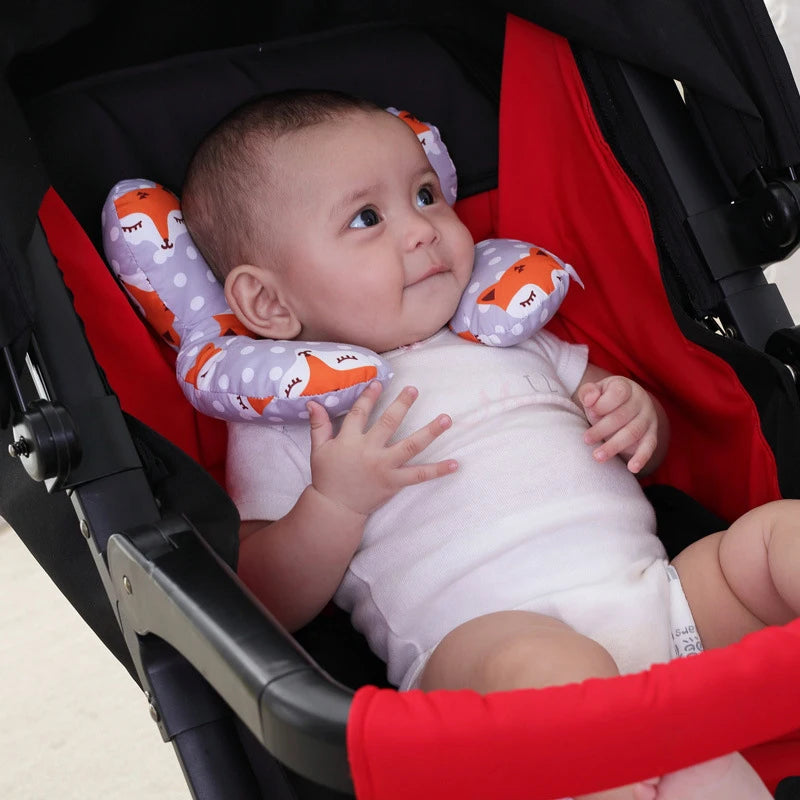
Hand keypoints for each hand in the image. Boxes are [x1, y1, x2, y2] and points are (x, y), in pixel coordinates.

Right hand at [307, 381, 457, 516]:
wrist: (335, 508)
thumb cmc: (327, 476)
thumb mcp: (318, 449)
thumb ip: (318, 425)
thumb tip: (313, 402)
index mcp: (350, 441)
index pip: (360, 413)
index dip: (369, 397)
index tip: (380, 382)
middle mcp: (369, 451)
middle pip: (389, 423)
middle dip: (402, 405)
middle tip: (414, 389)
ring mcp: (384, 467)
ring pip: (410, 446)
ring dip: (430, 432)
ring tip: (446, 419)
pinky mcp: (394, 483)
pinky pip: (419, 475)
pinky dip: (438, 470)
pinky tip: (456, 463)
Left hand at [576, 376, 659, 473]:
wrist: (625, 407)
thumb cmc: (604, 400)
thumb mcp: (594, 393)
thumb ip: (588, 392)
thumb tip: (590, 400)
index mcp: (626, 387)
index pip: (618, 393)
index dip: (602, 404)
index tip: (590, 412)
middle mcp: (641, 401)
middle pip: (623, 416)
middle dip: (602, 429)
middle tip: (586, 440)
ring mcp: (648, 418)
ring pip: (633, 432)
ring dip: (615, 446)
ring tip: (597, 456)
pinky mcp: (652, 434)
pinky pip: (650, 446)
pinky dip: (642, 458)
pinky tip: (632, 468)